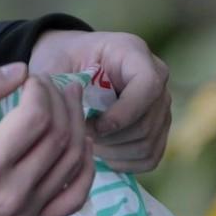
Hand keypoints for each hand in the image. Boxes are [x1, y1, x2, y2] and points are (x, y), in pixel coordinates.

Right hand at [0, 63, 94, 215]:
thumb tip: (21, 71)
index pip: (36, 117)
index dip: (41, 89)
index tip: (31, 79)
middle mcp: (13, 193)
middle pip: (59, 136)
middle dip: (62, 101)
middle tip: (54, 85)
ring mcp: (26, 213)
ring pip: (73, 162)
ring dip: (77, 126)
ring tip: (70, 104)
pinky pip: (75, 197)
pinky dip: (85, 168)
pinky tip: (82, 145)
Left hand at [30, 30, 171, 172]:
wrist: (73, 63)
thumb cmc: (62, 61)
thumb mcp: (53, 63)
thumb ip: (57, 85)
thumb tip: (62, 115)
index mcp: (133, 53)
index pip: (148, 86)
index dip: (121, 114)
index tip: (89, 126)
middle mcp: (157, 77)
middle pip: (146, 123)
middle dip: (109, 139)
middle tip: (79, 136)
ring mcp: (161, 104)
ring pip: (147, 144)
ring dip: (112, 152)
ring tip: (86, 143)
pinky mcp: (159, 128)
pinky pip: (149, 157)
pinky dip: (123, 162)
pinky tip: (100, 153)